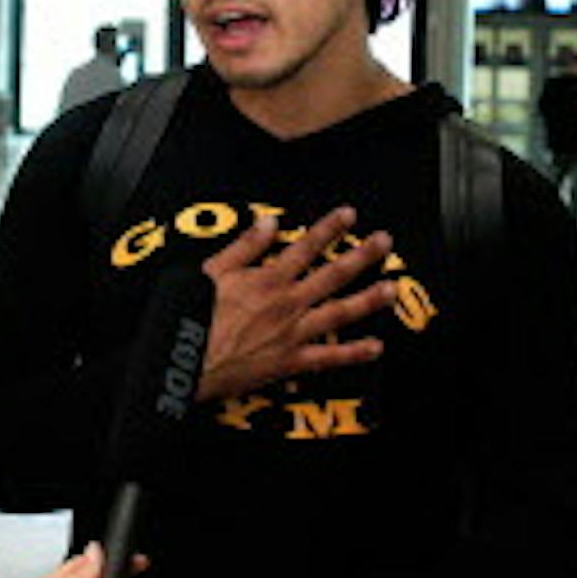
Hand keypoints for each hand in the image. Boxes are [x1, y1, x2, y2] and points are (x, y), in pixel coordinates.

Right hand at [196, 207, 398, 401]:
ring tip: (391, 289)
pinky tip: (376, 347)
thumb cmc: (191, 319)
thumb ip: (244, 247)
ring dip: (368, 300)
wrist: (185, 362)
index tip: (349, 215)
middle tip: (385, 242)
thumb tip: (267, 223)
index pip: (306, 247)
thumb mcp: (211, 271)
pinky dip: (354, 353)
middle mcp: (286, 304)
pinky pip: (329, 358)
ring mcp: (292, 334)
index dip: (329, 228)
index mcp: (267, 279)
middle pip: (333, 275)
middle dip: (361, 256)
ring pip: (339, 313)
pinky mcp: (290, 362)